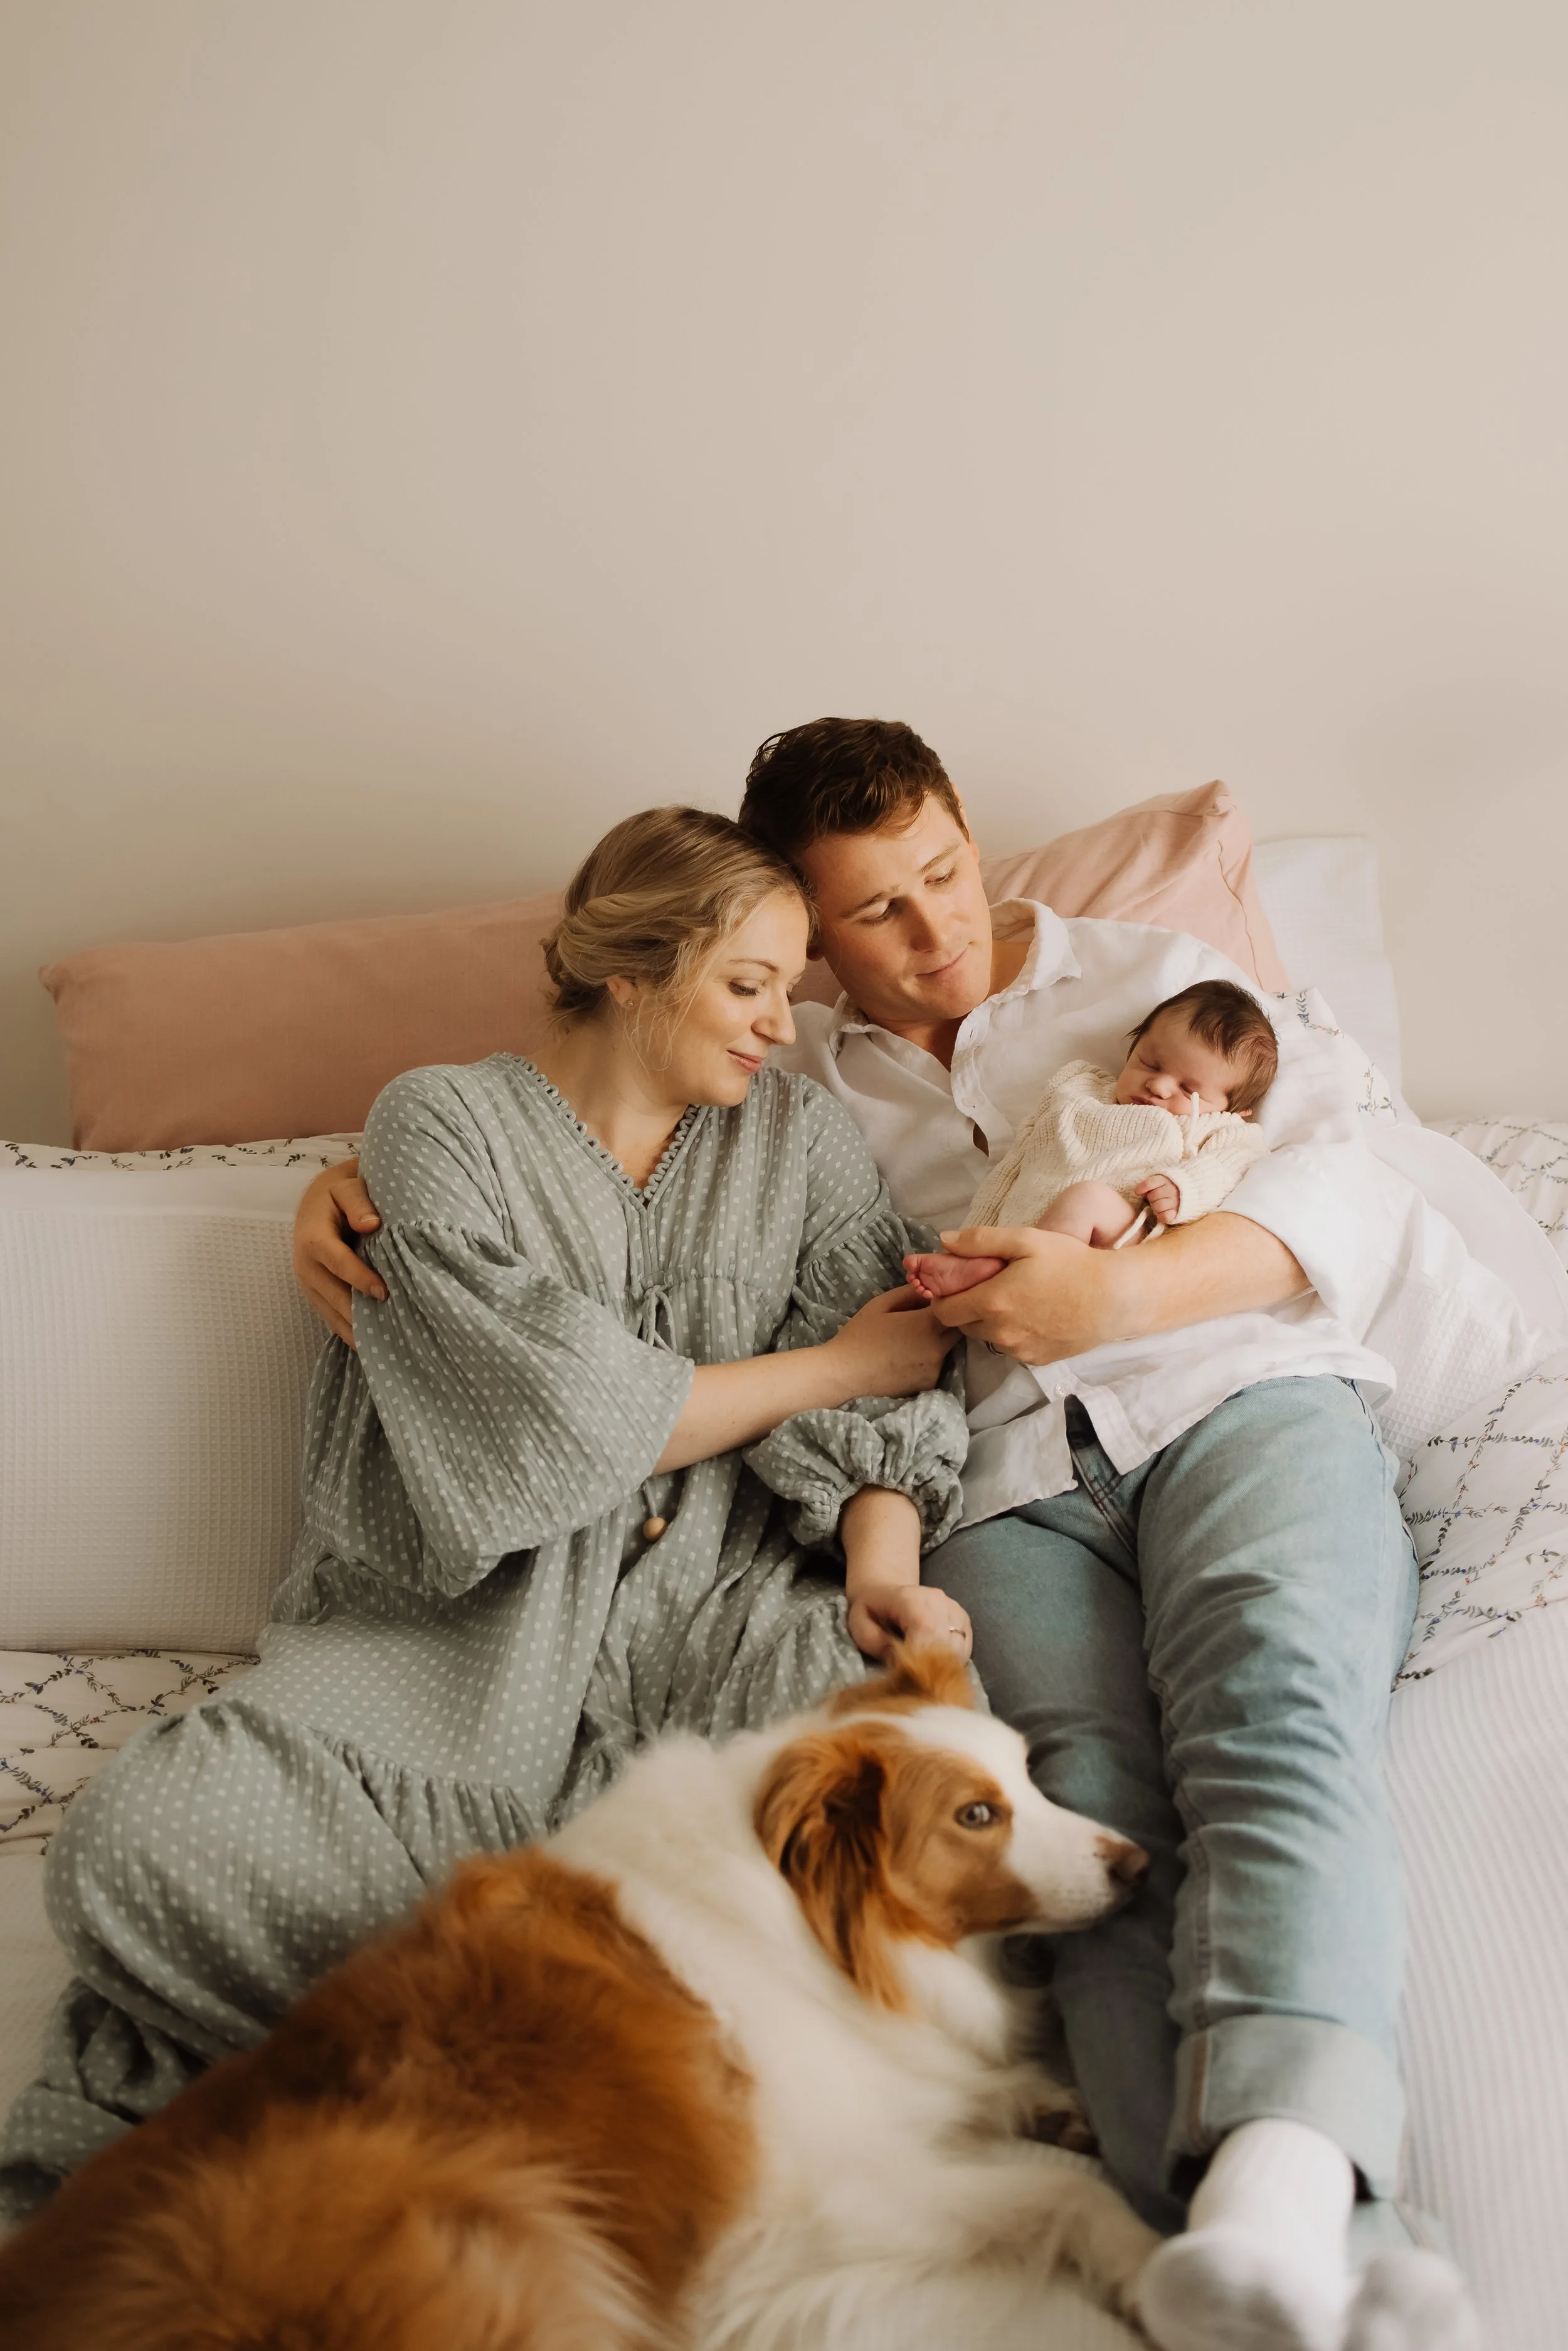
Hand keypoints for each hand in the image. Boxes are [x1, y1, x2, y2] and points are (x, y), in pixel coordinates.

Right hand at [291, 1158, 385, 1345]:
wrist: (319, 1201)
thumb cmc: (339, 1193)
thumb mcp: (347, 1188)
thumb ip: (358, 1203)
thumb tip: (371, 1224)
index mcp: (313, 1237)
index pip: (336, 1261)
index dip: (358, 1278)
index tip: (383, 1292)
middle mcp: (305, 1264)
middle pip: (332, 1295)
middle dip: (357, 1314)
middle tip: (389, 1331)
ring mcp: (308, 1282)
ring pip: (330, 1311)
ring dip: (353, 1329)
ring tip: (381, 1347)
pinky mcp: (315, 1293)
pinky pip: (330, 1316)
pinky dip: (348, 1330)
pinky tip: (369, 1345)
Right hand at [824, 1285, 960, 1400]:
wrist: (844, 1374)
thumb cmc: (860, 1335)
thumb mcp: (881, 1304)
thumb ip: (910, 1293)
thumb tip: (929, 1290)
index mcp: (927, 1325)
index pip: (954, 1308)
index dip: (945, 1303)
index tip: (932, 1302)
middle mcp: (938, 1348)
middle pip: (957, 1329)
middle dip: (947, 1322)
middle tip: (925, 1319)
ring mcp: (935, 1369)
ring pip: (948, 1348)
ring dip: (938, 1341)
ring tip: (911, 1341)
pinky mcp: (930, 1384)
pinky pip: (937, 1365)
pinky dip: (928, 1359)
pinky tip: (907, 1358)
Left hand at [846, 1581, 972, 1664]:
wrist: (884, 1591)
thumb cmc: (870, 1610)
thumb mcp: (860, 1626)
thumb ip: (877, 1645)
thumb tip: (901, 1665)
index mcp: (912, 1600)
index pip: (927, 1632)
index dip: (919, 1659)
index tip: (905, 1674)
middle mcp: (939, 1601)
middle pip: (947, 1646)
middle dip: (930, 1667)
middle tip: (911, 1675)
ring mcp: (955, 1610)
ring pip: (959, 1651)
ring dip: (942, 1666)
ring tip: (920, 1665)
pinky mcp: (964, 1620)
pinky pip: (964, 1649)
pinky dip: (950, 1660)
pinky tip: (931, 1658)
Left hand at [924, 1226, 1132, 1363]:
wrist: (1114, 1298)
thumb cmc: (1072, 1263)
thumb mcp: (1026, 1240)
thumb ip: (980, 1240)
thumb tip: (944, 1241)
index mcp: (991, 1302)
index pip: (942, 1311)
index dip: (943, 1297)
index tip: (955, 1284)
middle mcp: (1000, 1333)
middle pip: (962, 1325)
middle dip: (966, 1307)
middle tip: (987, 1287)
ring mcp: (1018, 1350)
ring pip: (987, 1338)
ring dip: (990, 1322)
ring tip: (1014, 1299)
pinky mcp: (1036, 1360)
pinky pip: (1011, 1348)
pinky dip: (1013, 1334)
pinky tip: (1033, 1315)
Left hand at [1136, 1173, 1179, 1224]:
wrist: (1190, 1193)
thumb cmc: (1169, 1188)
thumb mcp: (1160, 1181)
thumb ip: (1149, 1184)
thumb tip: (1138, 1192)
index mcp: (1166, 1180)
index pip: (1149, 1183)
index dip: (1142, 1188)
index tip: (1138, 1192)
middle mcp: (1172, 1189)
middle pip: (1152, 1196)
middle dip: (1152, 1199)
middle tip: (1157, 1199)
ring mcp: (1176, 1201)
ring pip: (1157, 1207)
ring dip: (1156, 1208)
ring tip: (1161, 1206)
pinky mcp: (1178, 1213)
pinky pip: (1165, 1217)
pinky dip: (1161, 1216)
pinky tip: (1163, 1213)